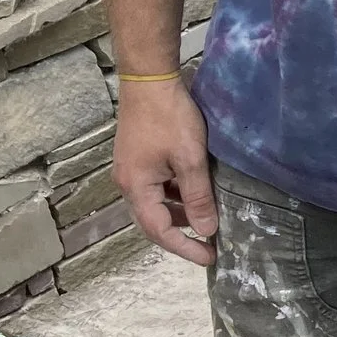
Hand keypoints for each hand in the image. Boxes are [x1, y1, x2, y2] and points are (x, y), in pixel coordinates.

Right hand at [113, 76, 217, 265]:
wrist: (148, 79)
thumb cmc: (169, 117)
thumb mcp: (190, 159)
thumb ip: (198, 197)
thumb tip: (206, 230)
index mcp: (136, 187)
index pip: (159, 231)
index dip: (185, 247)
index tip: (210, 257)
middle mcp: (127, 183)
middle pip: (152, 222)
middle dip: (180, 236)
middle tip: (209, 246)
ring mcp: (130, 171)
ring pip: (154, 205)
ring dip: (178, 216)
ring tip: (206, 221)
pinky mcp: (137, 160)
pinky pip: (155, 189)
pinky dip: (175, 198)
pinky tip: (194, 194)